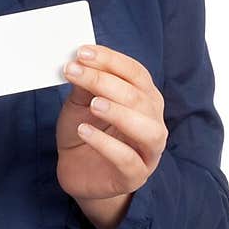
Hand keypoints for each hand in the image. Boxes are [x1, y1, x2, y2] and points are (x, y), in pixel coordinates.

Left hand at [56, 43, 167, 215]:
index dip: (110, 60)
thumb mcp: (80, 105)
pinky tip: (85, 132)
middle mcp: (153, 122)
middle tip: (75, 71)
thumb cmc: (85, 132)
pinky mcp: (134, 176)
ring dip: (120, 113)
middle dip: (105, 81)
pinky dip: (106, 144)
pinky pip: (127, 160)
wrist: (77, 172)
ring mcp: (148, 151)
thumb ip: (84, 86)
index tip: (82, 52)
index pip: (135, 73)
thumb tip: (81, 62)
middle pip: (138, 97)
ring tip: (93, 104)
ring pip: (147, 129)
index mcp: (144, 99)